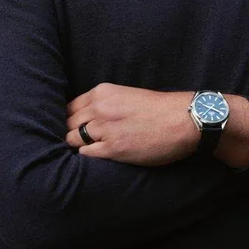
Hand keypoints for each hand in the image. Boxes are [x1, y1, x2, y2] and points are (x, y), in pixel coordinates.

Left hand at [65, 83, 198, 165]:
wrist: (181, 119)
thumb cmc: (157, 108)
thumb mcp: (125, 95)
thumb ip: (103, 103)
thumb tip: (86, 117)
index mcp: (101, 92)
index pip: (69, 106)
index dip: (69, 119)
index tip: (72, 127)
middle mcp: (99, 108)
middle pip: (67, 123)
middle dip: (70, 132)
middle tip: (77, 141)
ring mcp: (104, 129)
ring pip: (72, 139)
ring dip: (77, 145)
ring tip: (86, 150)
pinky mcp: (113, 148)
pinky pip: (85, 154)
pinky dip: (87, 156)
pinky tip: (97, 156)